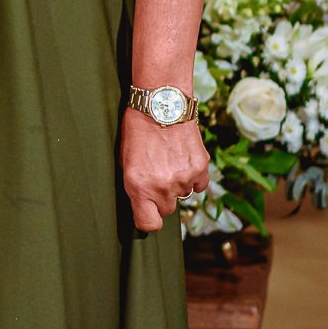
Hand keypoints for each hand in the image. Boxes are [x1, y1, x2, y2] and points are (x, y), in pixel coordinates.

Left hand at [119, 108, 209, 232]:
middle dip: (161, 197)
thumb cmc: (136, 129)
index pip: (149, 225)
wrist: (160, 103)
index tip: (146, 212)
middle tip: (156, 174)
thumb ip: (136, 185)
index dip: (147, 219)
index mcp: (138, 186)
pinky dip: (193, 176)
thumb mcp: (126, 159)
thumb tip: (143, 204)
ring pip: (184, 195)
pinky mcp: (201, 168)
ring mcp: (183, 178)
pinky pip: (199, 184)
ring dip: (177, 184)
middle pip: (167, 209)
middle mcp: (162, 187)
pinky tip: (183, 159)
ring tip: (168, 160)